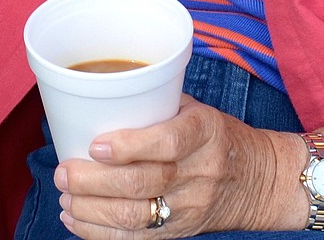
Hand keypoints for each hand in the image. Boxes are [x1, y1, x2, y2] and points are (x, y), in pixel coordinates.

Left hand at [55, 96, 286, 237]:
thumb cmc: (215, 133)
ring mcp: (191, 207)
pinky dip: (101, 233)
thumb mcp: (195, 108)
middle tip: (63, 173)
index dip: (128, 146)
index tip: (94, 145)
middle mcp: (200, 171)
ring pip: (137, 216)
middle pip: (142, 183)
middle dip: (94, 182)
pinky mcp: (182, 232)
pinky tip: (75, 221)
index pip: (166, 142)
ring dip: (92, 210)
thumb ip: (153, 105)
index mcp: (204, 131)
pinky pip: (138, 239)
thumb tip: (94, 99)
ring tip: (65, 197)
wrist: (260, 179)